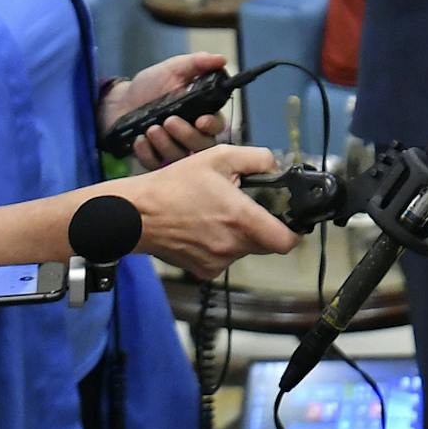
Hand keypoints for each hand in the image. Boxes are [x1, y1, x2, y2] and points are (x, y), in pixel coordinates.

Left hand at [99, 52, 230, 169]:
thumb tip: (221, 59)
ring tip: (151, 128)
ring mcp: (173, 149)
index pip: (217, 125)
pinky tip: (140, 140)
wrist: (119, 102)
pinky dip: (148, 154)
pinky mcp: (155, 160)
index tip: (201, 120)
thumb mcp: (173, 69)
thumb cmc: (149, 85)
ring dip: (166, 144)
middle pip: (202, 145)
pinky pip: (157, 165)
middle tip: (168, 120)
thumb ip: (197, 63)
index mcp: (201, 113)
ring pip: (181, 157)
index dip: (212, 125)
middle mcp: (191, 134)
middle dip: (186, 135)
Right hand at [119, 144, 299, 279]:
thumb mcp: (218, 156)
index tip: (289, 219)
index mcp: (242, 219)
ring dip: (239, 235)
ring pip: (244, 250)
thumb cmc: (176, 184)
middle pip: (266, 243)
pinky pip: (224, 259)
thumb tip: (277, 167)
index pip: (286, 241)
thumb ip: (256, 159)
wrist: (135, 214)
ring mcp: (218, 262)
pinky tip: (204, 229)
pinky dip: (220, 246)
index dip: (293, 231)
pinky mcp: (203, 272)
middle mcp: (233, 246)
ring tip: (217, 214)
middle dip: (262, 226)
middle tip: (243, 207)